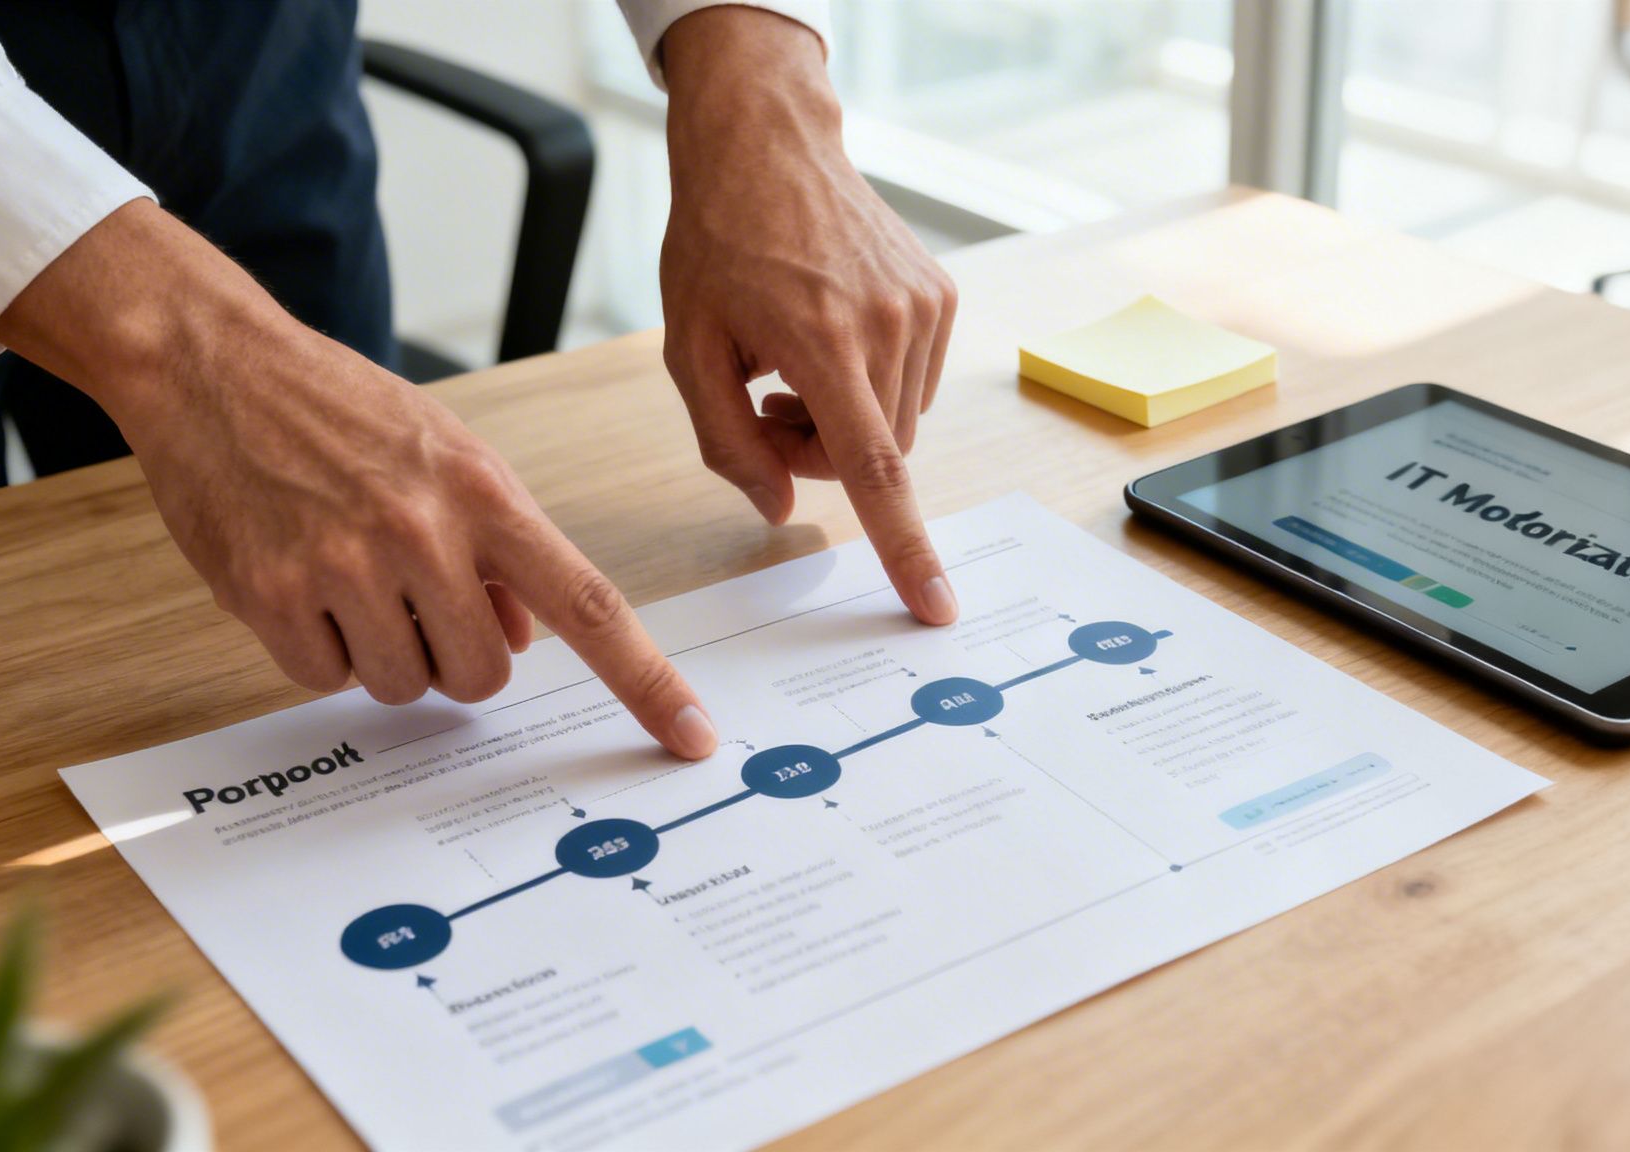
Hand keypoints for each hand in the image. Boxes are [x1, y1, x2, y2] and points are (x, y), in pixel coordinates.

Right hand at [0, 200, 718, 757]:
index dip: (647, 680)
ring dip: (387, 652)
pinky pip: (325, 679)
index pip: (590, 605)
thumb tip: (530, 634)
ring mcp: (345, 566)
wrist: (215, 366)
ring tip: (353, 575)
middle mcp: (424, 533)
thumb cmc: (341, 409)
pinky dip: (320, 649)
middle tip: (419, 597)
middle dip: (459, 655)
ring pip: (405, 684)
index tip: (691, 734)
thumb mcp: (448, 456)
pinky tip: (303, 582)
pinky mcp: (272, 594)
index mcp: (487, 496)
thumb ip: (499, 547)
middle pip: (484, 673)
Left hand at [657, 8, 959, 625]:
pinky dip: (871, 383)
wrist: (768, 146)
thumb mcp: (689, 348)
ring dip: (846, 420)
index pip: (874, 470)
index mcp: (823, 343)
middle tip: (767, 405)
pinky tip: (828, 337)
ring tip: (791, 365)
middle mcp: (888, 326)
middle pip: (875, 456)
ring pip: (897, 424)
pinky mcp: (939, 295)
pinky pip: (913, 382)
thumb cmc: (717, 242)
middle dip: (820, 454)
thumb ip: (727, 441)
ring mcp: (923, 308)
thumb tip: (776, 507)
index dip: (905, 549)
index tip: (936, 606)